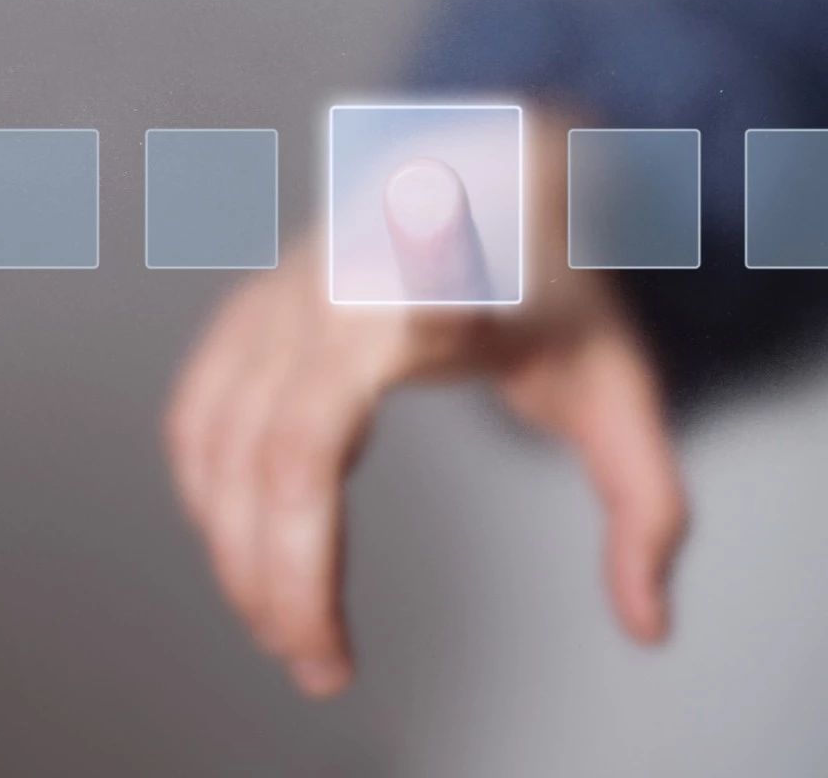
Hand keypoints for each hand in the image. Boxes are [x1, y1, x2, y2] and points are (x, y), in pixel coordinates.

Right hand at [164, 113, 686, 698]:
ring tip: (279, 621)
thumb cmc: (556, 285)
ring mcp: (287, 292)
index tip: (354, 443)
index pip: (392, 365)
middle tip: (319, 665)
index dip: (367, 403)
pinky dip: (206, 486)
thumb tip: (645, 624)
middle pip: (279, 455)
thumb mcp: (619, 388)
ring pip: (218, 439)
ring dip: (234, 545)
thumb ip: (644, 505)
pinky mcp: (257, 307)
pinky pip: (199, 410)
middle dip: (282, 578)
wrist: (498, 178)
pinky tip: (235, 534)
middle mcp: (342, 286)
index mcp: (441, 291)